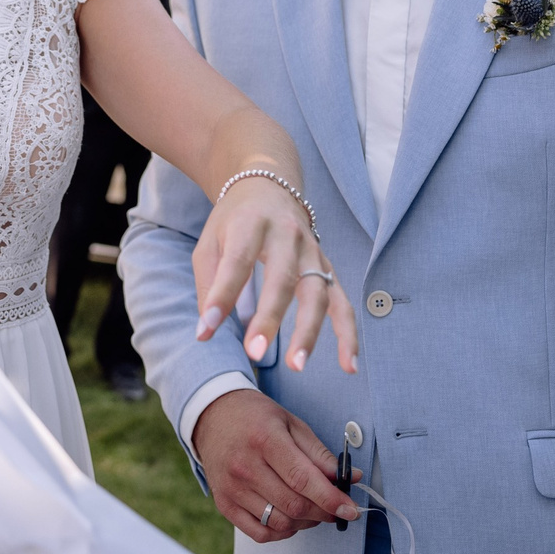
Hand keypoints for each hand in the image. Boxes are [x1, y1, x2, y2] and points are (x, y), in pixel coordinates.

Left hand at [190, 177, 358, 373]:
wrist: (268, 188)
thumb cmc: (233, 222)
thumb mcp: (209, 241)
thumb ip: (209, 283)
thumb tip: (206, 331)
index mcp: (251, 224)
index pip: (237, 262)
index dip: (222, 296)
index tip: (207, 330)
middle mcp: (287, 234)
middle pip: (282, 279)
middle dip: (270, 319)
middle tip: (255, 353)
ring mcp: (312, 251)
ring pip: (318, 292)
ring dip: (309, 331)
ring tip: (297, 365)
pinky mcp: (327, 266)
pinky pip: (342, 302)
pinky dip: (348, 333)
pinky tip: (348, 364)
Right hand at [190, 388, 359, 541]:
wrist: (213, 416)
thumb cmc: (256, 418)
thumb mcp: (292, 424)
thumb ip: (320, 455)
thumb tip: (351, 478)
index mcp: (265, 440)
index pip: (303, 479)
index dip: (331, 499)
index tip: (351, 510)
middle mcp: (245, 466)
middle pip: (293, 505)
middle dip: (323, 513)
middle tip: (336, 509)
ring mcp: (232, 488)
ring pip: (279, 522)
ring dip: (305, 523)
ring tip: (313, 510)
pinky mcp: (224, 504)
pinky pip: (259, 533)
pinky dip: (282, 531)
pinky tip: (290, 518)